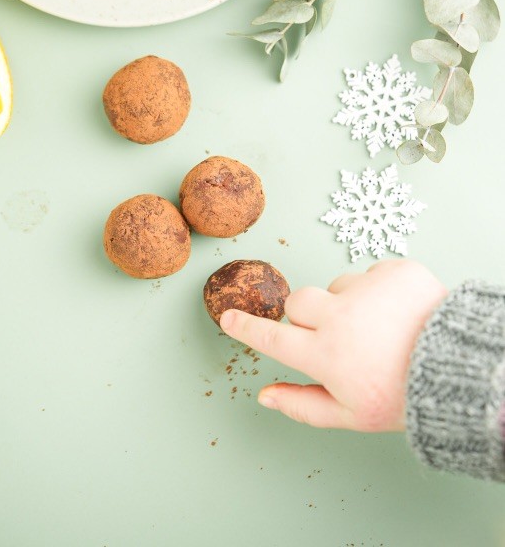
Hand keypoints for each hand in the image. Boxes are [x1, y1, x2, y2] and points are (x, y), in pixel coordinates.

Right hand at [220, 260, 447, 431]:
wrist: (458, 368)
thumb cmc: (402, 397)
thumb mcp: (351, 414)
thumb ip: (302, 404)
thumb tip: (264, 395)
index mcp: (324, 355)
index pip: (271, 338)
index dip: (246, 327)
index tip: (227, 316)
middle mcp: (339, 317)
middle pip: (298, 302)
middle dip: (306, 316)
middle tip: (332, 334)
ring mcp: (368, 289)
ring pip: (337, 286)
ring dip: (348, 303)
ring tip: (379, 329)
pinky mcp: (395, 271)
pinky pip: (372, 274)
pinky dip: (379, 291)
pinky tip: (398, 314)